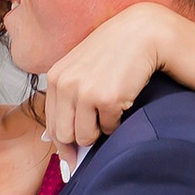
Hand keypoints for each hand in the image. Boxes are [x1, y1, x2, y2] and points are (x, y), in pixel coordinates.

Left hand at [41, 2, 183, 154]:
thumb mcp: (81, 69)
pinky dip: (118, 122)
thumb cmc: (115, 52)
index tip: (71, 161)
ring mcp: (85, 91)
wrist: (143, 33)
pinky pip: (109, 129)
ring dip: (101, 130)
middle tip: (98, 131)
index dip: (62, 146)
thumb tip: (57, 140)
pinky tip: (124, 99)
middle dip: (82, 140)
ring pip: (86, 137)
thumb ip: (67, 97)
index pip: (51, 125)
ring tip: (111, 108)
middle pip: (64, 136)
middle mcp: (65, 84)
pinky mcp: (107, 98)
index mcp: (55, 77)